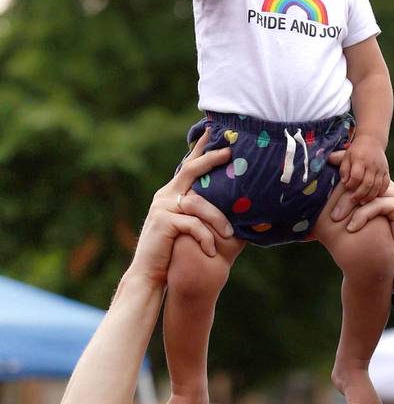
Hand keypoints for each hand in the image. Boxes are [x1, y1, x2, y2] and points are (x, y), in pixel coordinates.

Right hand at [130, 132, 232, 286]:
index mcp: (172, 194)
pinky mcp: (163, 222)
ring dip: (217, 219)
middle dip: (212, 159)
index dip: (201, 148)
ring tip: (229, 234)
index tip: (214, 130)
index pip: (188, 166)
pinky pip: (193, 224)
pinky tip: (211, 251)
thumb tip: (233, 204)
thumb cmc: (175, 252)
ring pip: (198, 203)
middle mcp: (165, 195)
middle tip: (230, 152)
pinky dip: (205, 237)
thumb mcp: (190, 228)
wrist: (150, 273)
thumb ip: (202, 213)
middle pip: (191, 170)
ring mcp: (162, 207)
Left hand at [325, 169, 393, 287]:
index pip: (361, 181)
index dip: (342, 185)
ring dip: (349, 204)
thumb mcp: (361, 225)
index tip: (323, 195)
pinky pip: (377, 205)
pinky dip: (362, 216)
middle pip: (364, 184)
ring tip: (335, 218)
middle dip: (343, 193)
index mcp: (384, 192)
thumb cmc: (379, 249)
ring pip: (368, 193)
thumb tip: (322, 204)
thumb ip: (351, 211)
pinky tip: (351, 229)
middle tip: (326, 203)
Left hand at [338, 134, 388, 203]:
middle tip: (353, 200)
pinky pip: (385, 184)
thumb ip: (343, 169)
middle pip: (367, 183)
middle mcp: (372, 164)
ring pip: (377, 186)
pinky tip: (373, 196)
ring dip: (369, 196)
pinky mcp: (386, 171)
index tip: (346, 187)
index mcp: (360, 160)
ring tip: (362, 201)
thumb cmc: (356, 151)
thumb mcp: (346, 157)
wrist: (372, 141)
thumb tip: (344, 182)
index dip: (351, 185)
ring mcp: (381, 168)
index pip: (356, 176)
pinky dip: (380, 192)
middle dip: (360, 194)